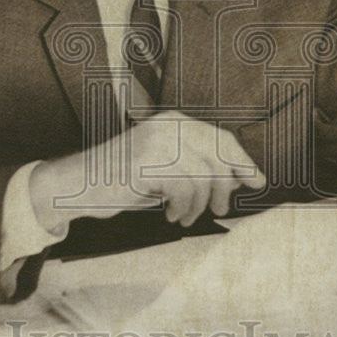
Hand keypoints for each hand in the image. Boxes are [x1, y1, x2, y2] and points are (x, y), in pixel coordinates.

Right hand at [126, 111, 265, 225]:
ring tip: (186, 215)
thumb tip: (243, 177)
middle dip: (224, 187)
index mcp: (175, 121)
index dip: (242, 161)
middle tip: (220, 208)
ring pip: (202, 177)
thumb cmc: (124, 178)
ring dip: (198, 204)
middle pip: (218, 157)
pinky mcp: (148, 163)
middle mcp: (169, 126)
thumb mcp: (167, 166)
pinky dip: (182, 208)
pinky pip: (184, 190)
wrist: (79, 184)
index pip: (222, 138)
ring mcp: (158, 142)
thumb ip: (200, 165)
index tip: (257, 181)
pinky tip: (171, 214)